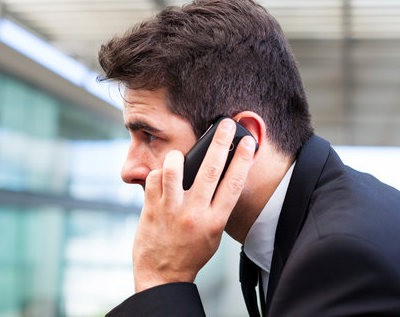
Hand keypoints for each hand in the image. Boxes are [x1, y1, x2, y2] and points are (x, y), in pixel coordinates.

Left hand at [132, 118, 256, 291]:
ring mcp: (171, 210)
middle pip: (210, 170)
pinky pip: (155, 178)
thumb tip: (221, 174)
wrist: (162, 275)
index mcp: (215, 221)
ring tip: (180, 158)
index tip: (247, 142)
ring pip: (174, 169)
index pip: (234, 184)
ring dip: (178, 158)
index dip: (243, 159)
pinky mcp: (151, 208)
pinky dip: (160, 173)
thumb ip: (217, 207)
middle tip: (225, 124)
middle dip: (220, 143)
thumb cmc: (191, 252)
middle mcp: (194, 214)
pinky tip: (163, 179)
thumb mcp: (213, 233)